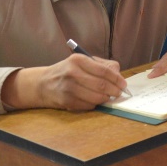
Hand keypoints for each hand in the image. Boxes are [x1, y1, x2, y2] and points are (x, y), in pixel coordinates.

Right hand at [1, 53, 127, 111]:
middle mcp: (72, 72)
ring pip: (96, 97)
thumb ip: (102, 65)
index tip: (124, 84)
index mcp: (79, 60)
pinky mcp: (66, 100)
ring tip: (108, 97)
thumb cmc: (68, 71)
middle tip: (119, 93)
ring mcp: (68, 87)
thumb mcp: (83, 62)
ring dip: (105, 99)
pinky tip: (95, 101)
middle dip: (114, 90)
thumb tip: (118, 75)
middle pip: (101, 85)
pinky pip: (87, 105)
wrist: (43, 83)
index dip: (117, 79)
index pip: (104, 70)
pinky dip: (95, 104)